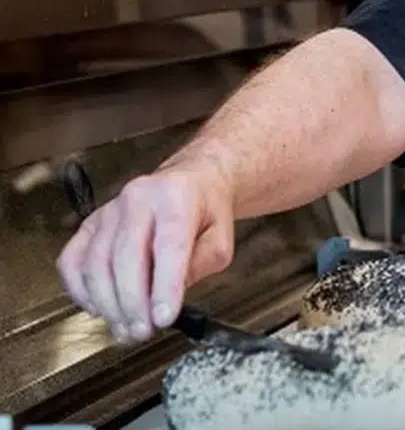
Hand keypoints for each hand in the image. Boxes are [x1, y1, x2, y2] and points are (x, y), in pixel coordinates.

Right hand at [55, 166, 235, 343]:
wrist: (191, 183)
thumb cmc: (207, 211)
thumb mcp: (221, 238)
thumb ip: (200, 265)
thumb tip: (168, 296)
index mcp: (176, 197)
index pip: (168, 245)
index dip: (165, 286)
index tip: (165, 317)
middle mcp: (138, 199)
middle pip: (126, 256)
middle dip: (132, 302)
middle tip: (143, 331)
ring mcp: (109, 211)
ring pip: (96, 262)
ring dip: (108, 304)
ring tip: (125, 329)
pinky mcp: (90, 224)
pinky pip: (72, 260)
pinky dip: (81, 290)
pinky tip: (98, 309)